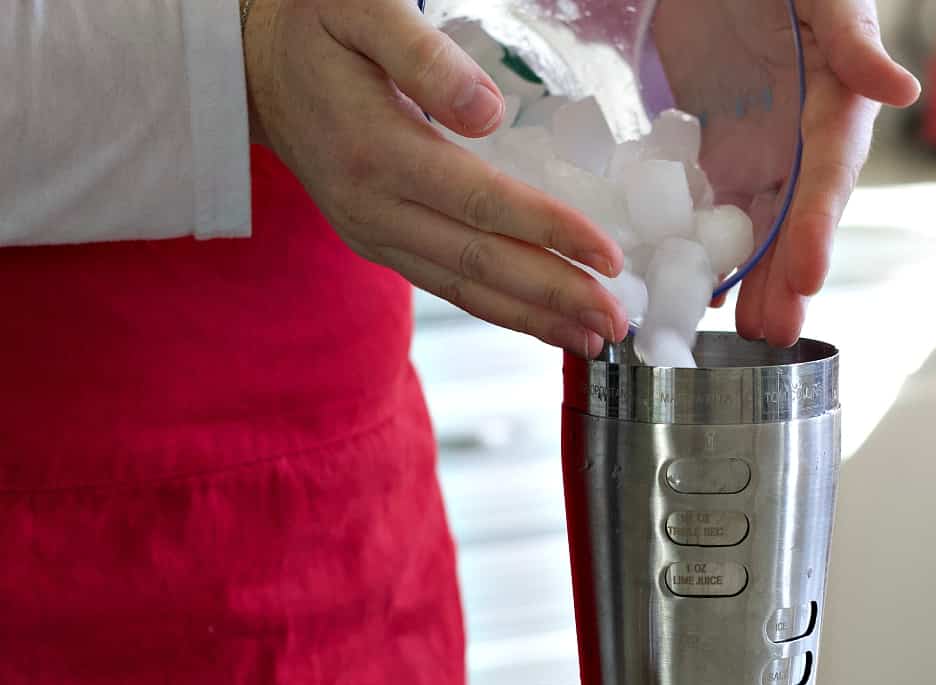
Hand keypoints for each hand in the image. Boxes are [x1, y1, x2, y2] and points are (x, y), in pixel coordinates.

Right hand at [242, 0, 626, 356]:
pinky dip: (497, 309)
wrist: (257, 75)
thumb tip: (489, 113)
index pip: (483, 204)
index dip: (550, 232)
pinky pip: (445, 286)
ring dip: (532, 318)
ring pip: (464, 289)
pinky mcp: (377, 246)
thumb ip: (423, 56)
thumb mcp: (360, 9)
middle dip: (555, 296)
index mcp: (379, 153)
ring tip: (590, 339)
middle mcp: (375, 210)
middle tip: (615, 321)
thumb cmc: (315, 31)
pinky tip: (537, 323)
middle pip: (481, 263)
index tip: (608, 258)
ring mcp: (374, 236)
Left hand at [652, 0, 919, 344]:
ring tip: (747, 329)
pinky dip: (710, 250)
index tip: (806, 277)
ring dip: (754, 279)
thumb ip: (852, 39)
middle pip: (796, 219)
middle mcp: (799, 139)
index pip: (827, 176)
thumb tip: (899, 93)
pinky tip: (702, 288)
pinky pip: (716, 211)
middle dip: (787, 278)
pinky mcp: (718, 155)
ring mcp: (758, 152)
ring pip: (759, 227)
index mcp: (832, 103)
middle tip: (775, 330)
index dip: (817, 227)